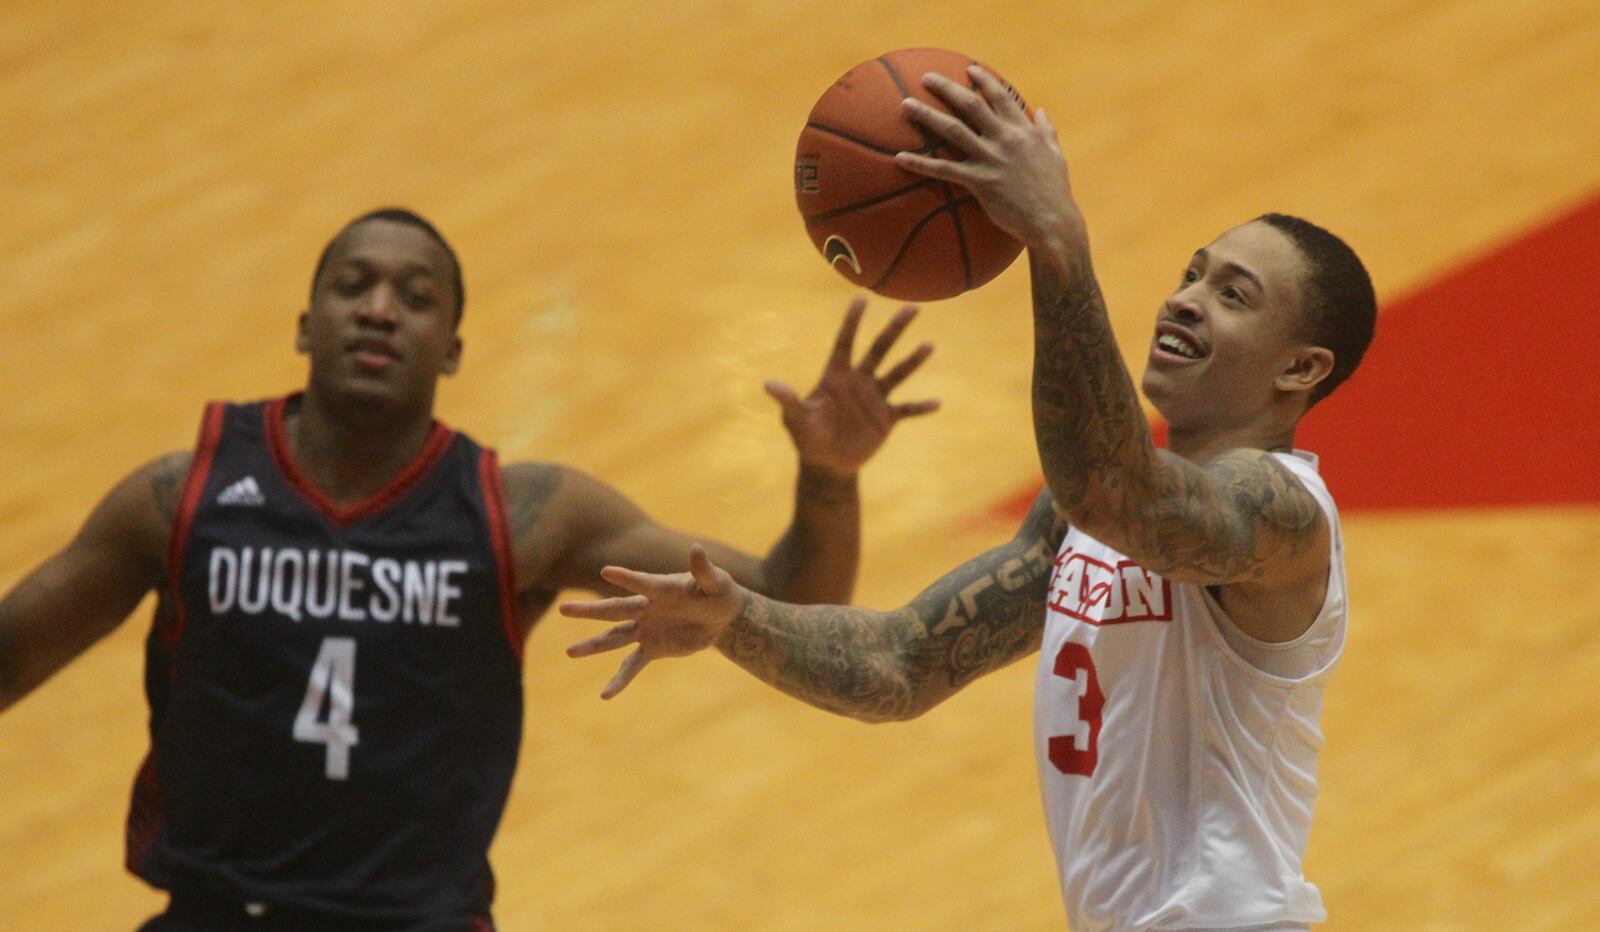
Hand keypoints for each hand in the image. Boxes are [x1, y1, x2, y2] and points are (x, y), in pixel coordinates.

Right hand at [562, 545, 744, 698]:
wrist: (723, 616)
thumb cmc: (719, 591)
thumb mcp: (716, 582)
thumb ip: (704, 570)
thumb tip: (696, 549)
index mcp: (660, 588)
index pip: (641, 583)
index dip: (626, 577)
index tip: (606, 571)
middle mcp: (647, 608)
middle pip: (614, 610)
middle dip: (589, 611)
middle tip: (563, 608)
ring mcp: (647, 629)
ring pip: (615, 638)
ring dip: (593, 645)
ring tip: (570, 652)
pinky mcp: (653, 648)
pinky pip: (632, 665)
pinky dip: (620, 680)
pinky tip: (605, 695)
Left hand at [767, 297, 939, 478]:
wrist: (827, 465)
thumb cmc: (808, 438)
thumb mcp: (796, 419)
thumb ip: (788, 400)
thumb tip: (768, 384)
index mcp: (836, 375)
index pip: (845, 342)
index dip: (852, 321)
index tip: (861, 298)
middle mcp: (859, 380)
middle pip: (880, 348)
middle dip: (895, 328)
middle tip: (913, 308)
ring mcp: (875, 398)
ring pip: (897, 373)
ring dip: (913, 360)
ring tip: (929, 344)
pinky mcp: (887, 418)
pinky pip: (907, 409)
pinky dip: (921, 407)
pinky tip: (937, 403)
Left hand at [893, 67, 1079, 251]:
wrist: (1053, 221)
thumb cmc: (1055, 190)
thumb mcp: (1055, 154)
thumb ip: (1046, 130)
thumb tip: (1041, 111)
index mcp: (1024, 130)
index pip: (1002, 97)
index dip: (984, 81)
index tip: (969, 69)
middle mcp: (1006, 138)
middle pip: (971, 105)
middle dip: (947, 88)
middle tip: (926, 77)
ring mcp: (991, 158)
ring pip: (953, 130)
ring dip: (927, 115)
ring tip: (906, 104)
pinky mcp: (980, 182)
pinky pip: (944, 170)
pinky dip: (921, 164)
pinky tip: (900, 158)